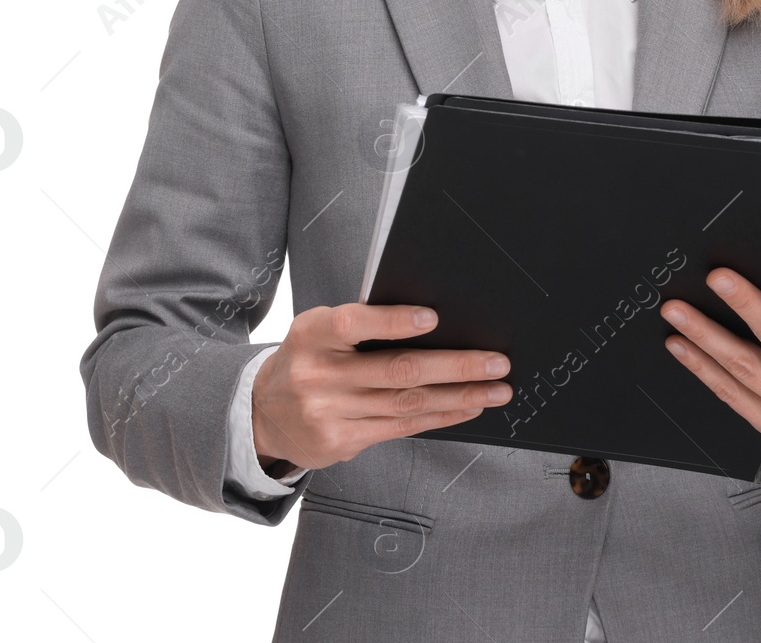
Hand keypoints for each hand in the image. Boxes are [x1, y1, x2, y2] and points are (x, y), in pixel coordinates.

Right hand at [251, 302, 511, 471]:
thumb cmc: (309, 357)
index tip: (434, 318)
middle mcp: (318, 375)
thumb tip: (435, 322)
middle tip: (497, 361)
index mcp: (312, 334)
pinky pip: (401, 428)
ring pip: (407, 403)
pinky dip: (440, 416)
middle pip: (397, 370)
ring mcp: (328, 413)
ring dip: (459, 396)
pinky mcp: (341, 443)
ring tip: (496, 388)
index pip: (353, 324)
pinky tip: (467, 407)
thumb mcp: (320, 330)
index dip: (393, 322)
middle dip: (455, 366)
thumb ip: (363, 324)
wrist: (263, 412)